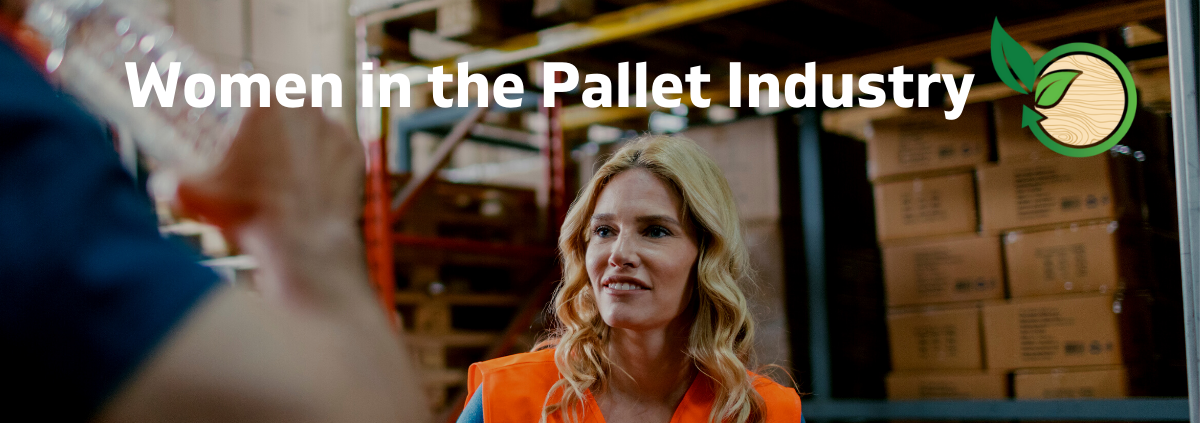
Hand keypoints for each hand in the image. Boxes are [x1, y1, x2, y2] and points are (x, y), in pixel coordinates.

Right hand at [176, 100, 369, 309]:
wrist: (304, 245)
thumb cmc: (250, 215)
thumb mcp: (198, 196)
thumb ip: (173, 184)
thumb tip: (159, 186)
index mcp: (266, 102)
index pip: (248, 96)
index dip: (240, 117)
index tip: (235, 135)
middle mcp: (306, 106)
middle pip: (283, 111)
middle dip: (271, 131)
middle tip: (259, 160)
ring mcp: (336, 129)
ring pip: (312, 130)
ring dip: (301, 145)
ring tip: (285, 176)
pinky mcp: (358, 153)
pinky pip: (338, 152)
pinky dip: (327, 165)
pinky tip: (313, 185)